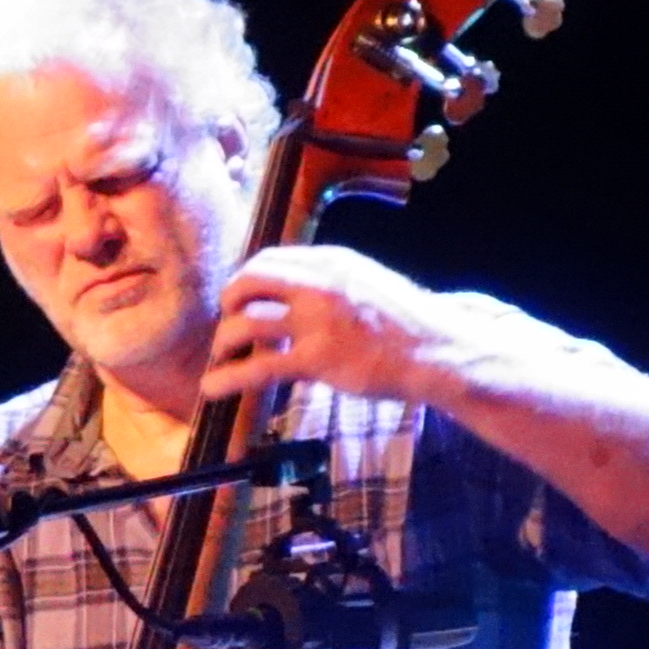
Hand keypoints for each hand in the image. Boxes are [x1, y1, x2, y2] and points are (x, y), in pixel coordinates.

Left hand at [195, 243, 515, 409]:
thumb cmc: (407, 325)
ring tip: (220, 359)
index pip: (272, 259)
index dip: (248, 279)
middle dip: (229, 302)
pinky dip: (228, 378)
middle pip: (250, 281)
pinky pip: (258, 366)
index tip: (241, 298)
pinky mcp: (317, 358)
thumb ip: (334, 283)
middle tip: (226, 324)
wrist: (436, 350)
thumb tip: (301, 294)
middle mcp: (318, 282)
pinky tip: (213, 389)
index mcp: (331, 261)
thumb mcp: (368, 283)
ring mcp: (316, 320)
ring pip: (246, 323)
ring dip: (224, 342)